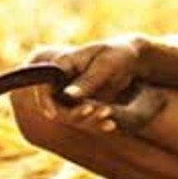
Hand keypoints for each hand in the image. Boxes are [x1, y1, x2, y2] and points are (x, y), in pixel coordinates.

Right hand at [26, 36, 142, 132]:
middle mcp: (64, 80)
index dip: (45, 100)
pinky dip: (96, 122)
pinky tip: (110, 124)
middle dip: (73, 113)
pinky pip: (85, 117)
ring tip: (108, 113)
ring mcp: (73, 93)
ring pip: (70, 114)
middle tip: (96, 110)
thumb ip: (87, 80)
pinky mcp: (85, 103)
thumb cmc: (118, 54)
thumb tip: (68, 95)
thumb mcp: (105, 65)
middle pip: (56, 104)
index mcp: (64, 63)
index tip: (53, 114)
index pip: (45, 84)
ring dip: (88, 119)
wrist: (132, 59)